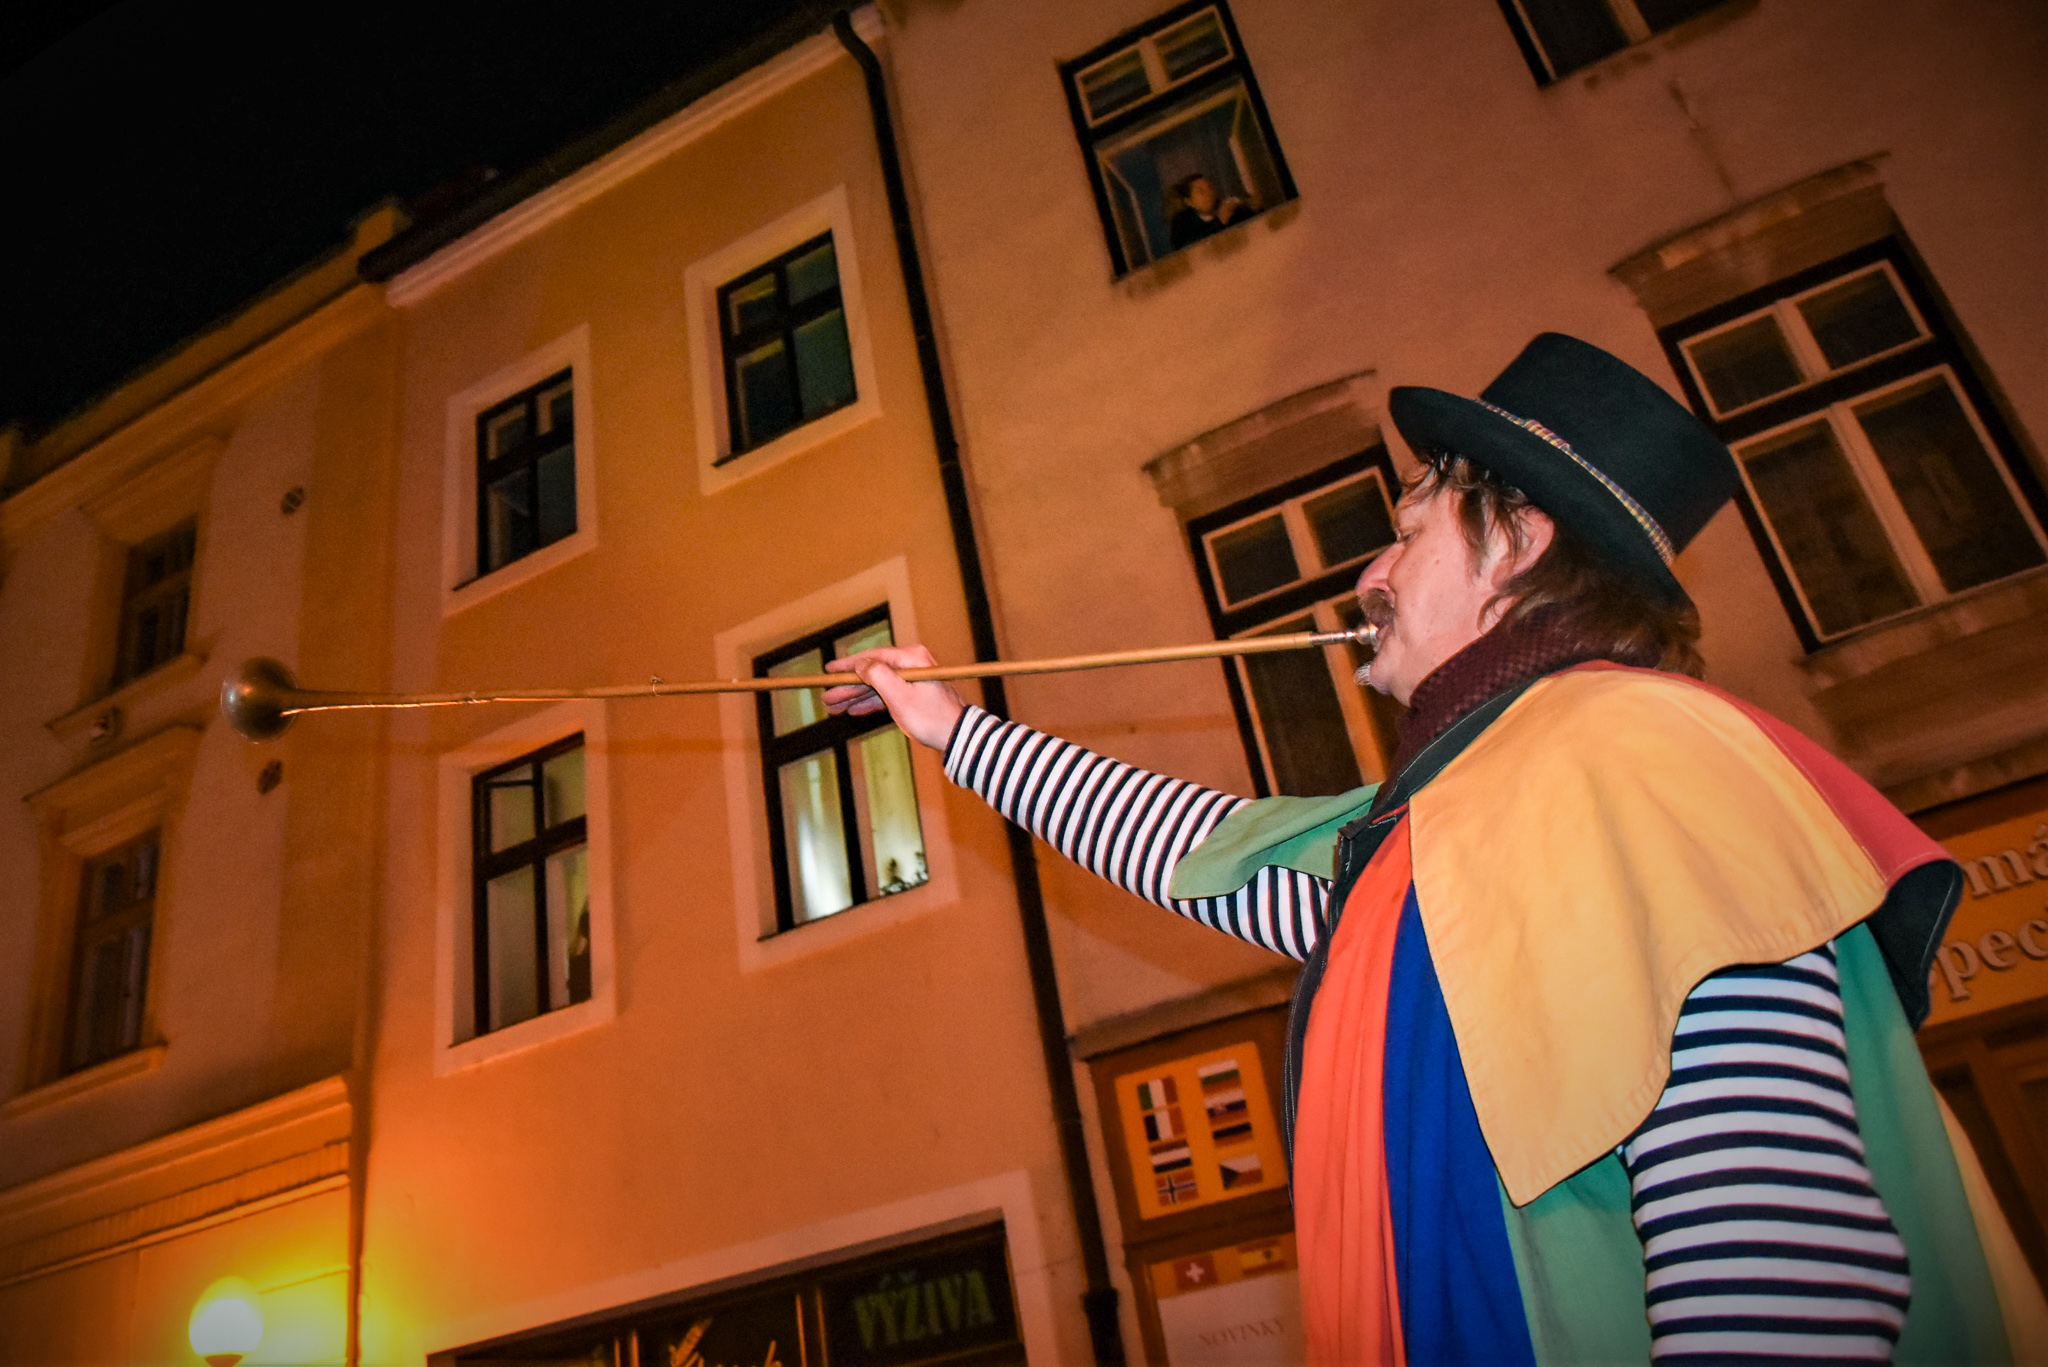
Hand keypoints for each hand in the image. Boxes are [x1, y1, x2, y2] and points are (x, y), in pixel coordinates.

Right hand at [824, 644, 966, 751]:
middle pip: (872, 672)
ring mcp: (913, 679)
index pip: (872, 657)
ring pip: (878, 685)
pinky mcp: (915, 694)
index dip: (848, 665)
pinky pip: (888, 695)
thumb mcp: (899, 696)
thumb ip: (877, 676)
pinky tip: (854, 710)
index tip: (828, 670)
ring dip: (856, 696)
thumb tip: (861, 663)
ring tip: (834, 707)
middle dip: (848, 686)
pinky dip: (871, 702)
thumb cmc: (931, 717)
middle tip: (826, 697)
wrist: (956, 736)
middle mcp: (912, 664)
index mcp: (911, 658)